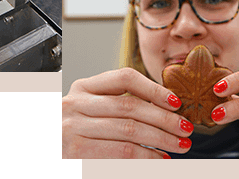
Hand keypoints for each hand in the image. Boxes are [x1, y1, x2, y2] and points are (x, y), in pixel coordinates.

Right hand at [63, 68, 194, 157]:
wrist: (52, 145)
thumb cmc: (74, 130)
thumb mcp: (89, 108)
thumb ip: (117, 103)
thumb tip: (163, 107)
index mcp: (84, 87)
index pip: (124, 77)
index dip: (153, 88)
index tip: (175, 101)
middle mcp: (78, 103)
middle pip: (130, 106)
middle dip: (164, 118)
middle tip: (186, 127)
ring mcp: (75, 127)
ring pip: (129, 130)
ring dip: (161, 139)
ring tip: (180, 145)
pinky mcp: (76, 150)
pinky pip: (121, 152)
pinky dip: (146, 158)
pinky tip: (159, 160)